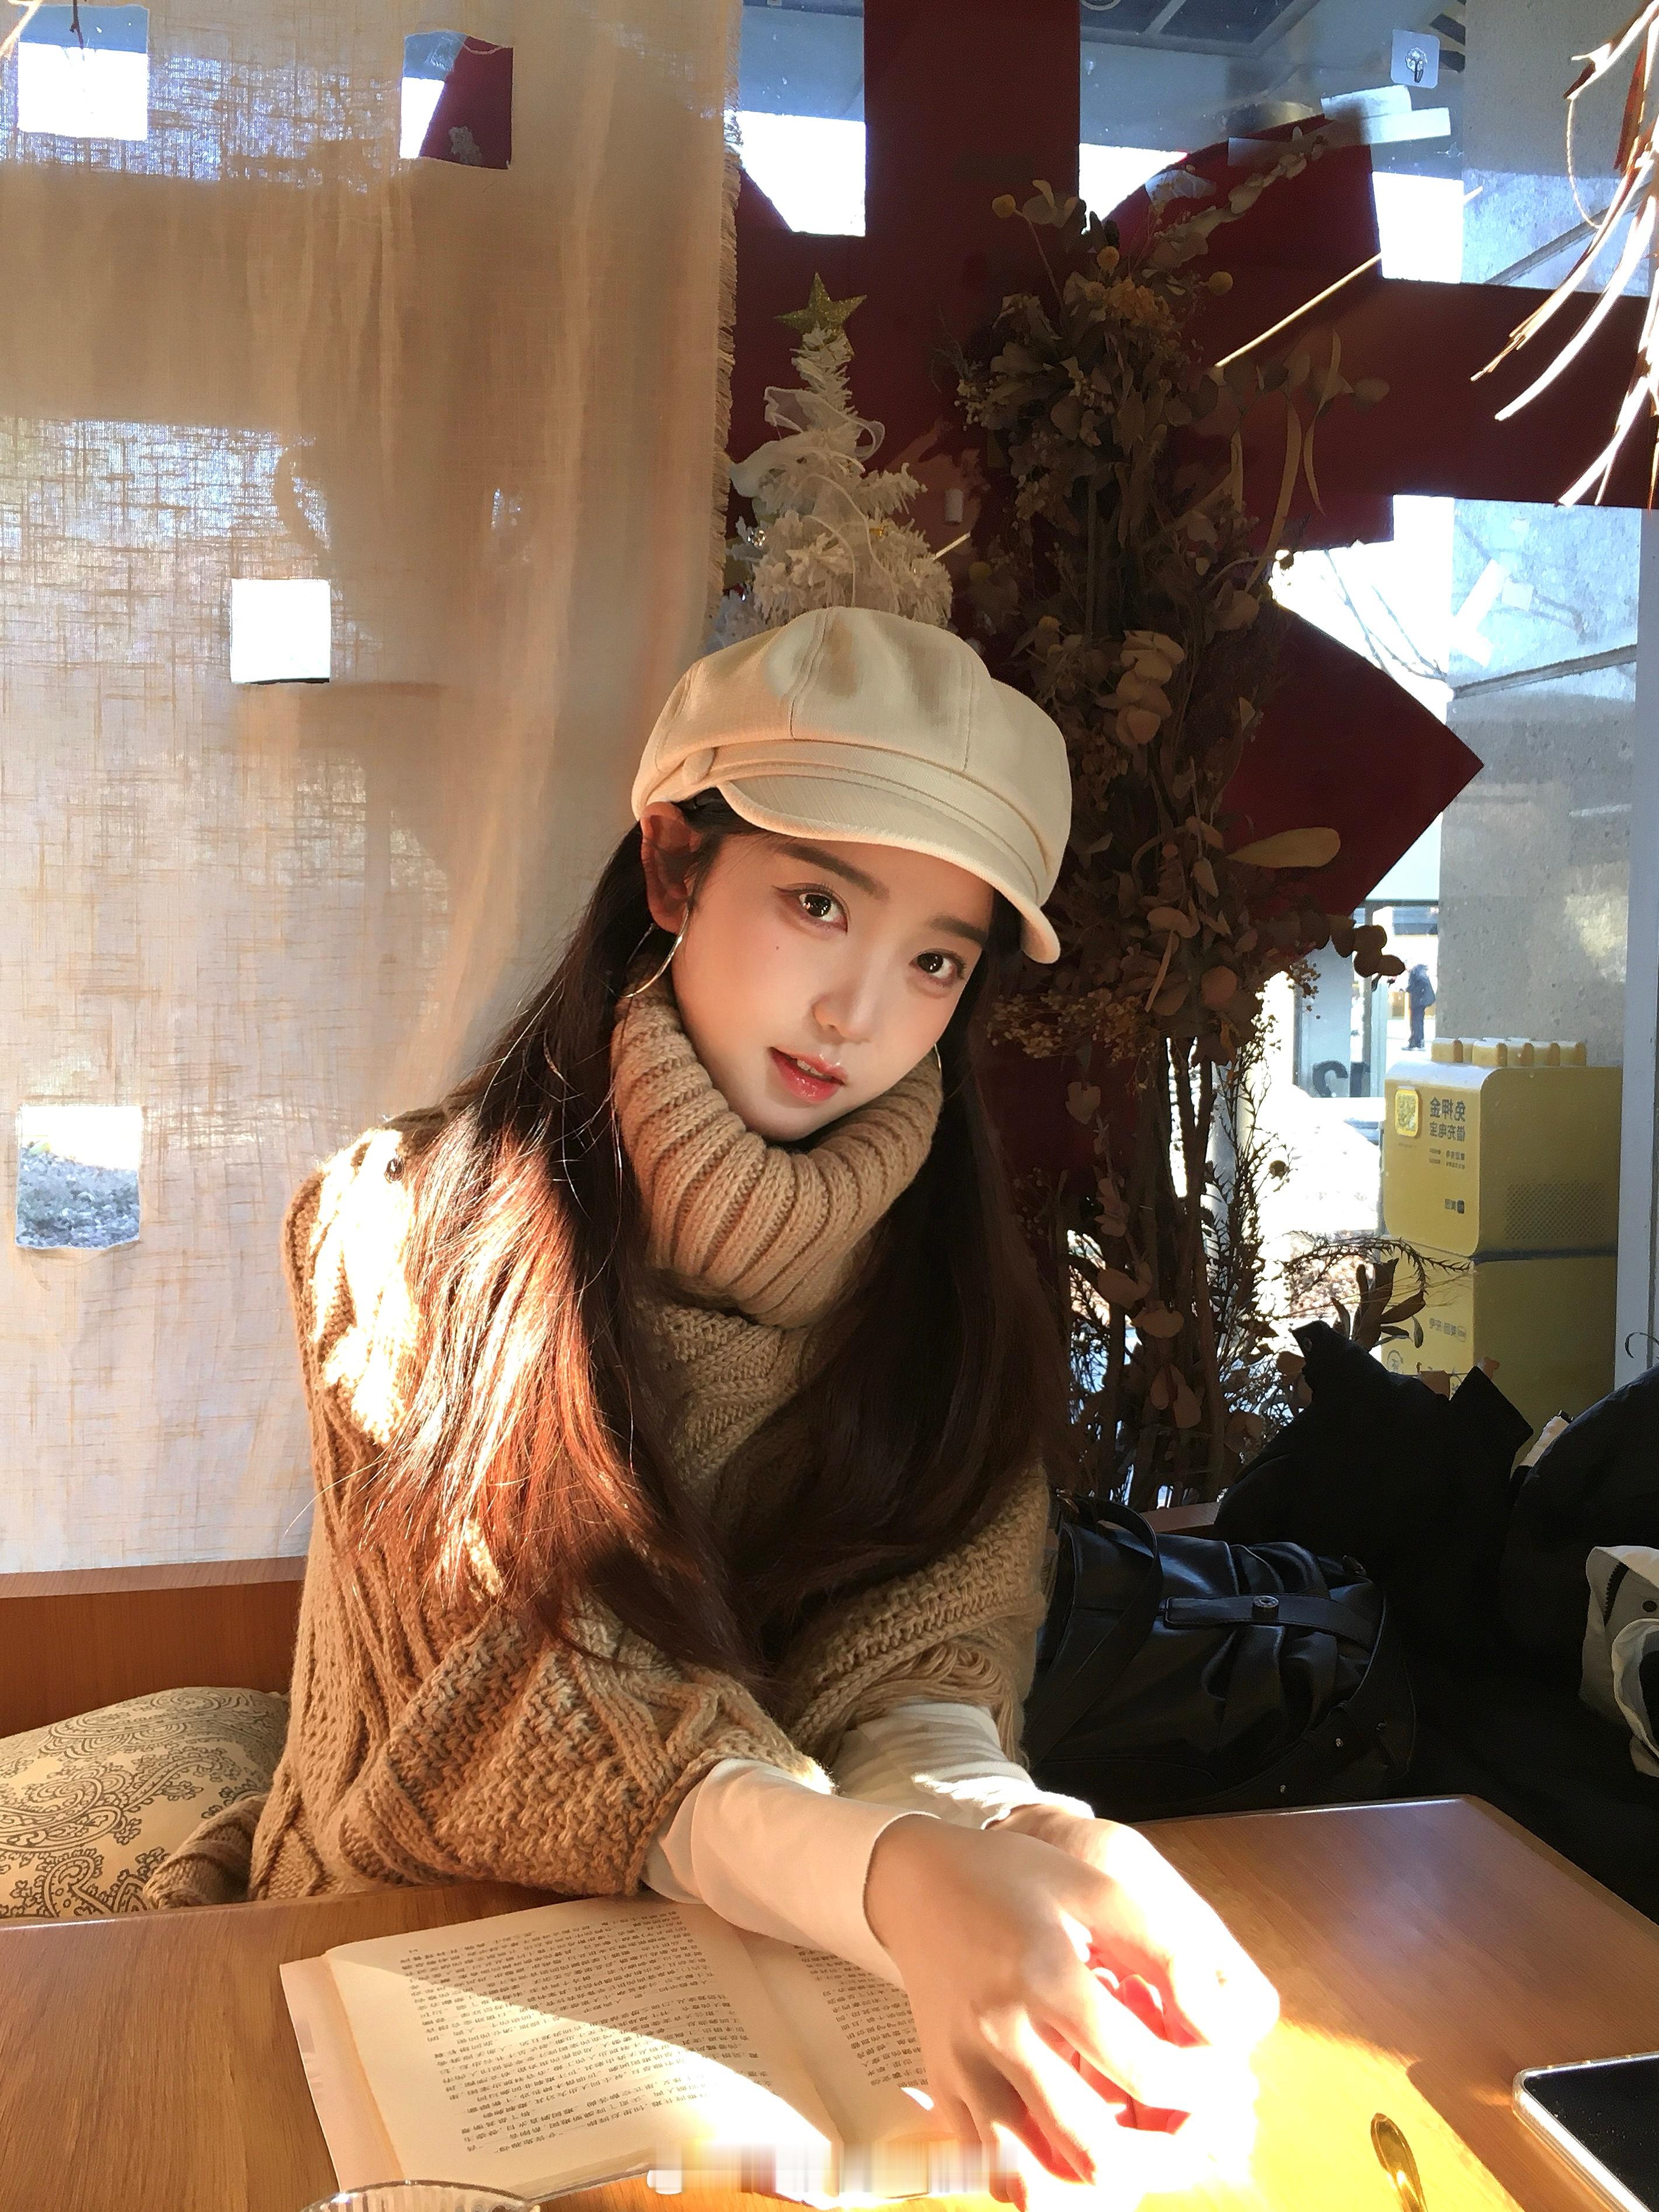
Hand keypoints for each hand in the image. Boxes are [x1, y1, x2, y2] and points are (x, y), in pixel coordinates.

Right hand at [863, 1812, 1275, 2208]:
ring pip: (1046, 2181)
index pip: (1146, 2068)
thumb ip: (1167, 1952)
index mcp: (1045, 1975)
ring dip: (1113, 2179)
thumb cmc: (1016, 1879)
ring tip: (1154, 2148)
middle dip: (1171, 2159)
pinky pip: (1003, 2172)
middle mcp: (1001, 2034)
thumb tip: (1218, 2027)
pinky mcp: (947, 2093)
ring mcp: (966, 2072)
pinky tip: (1093, 2142)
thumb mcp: (1098, 1888)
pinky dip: (1055, 2178)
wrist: (920, 1882)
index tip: (1230, 2075)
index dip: (1206, 2085)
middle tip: (1203, 2134)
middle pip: (1098, 2151)